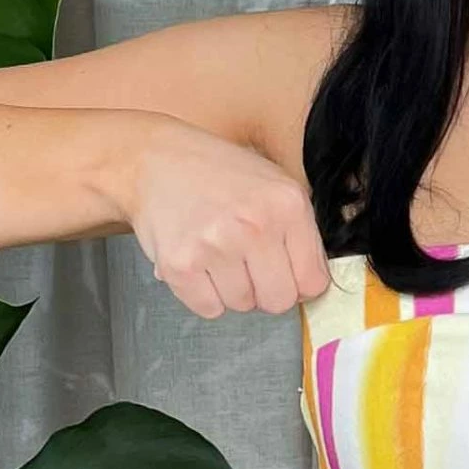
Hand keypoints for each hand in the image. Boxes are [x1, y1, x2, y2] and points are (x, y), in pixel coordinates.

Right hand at [122, 116, 328, 319]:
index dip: (298, 281)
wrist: (155, 160)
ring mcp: (215, 246)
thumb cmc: (219, 175)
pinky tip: (198, 263)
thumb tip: (311, 287)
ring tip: (218, 254)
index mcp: (287, 205)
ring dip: (232, 289)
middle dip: (266, 290)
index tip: (282, 270)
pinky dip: (204, 294)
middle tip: (247, 264)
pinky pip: (208, 309)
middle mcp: (254, 225)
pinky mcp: (180, 264)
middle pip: (279, 301)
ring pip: (242, 305)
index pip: (313, 282)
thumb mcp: (275, 186)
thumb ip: (300, 234)